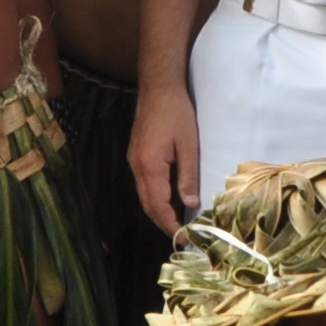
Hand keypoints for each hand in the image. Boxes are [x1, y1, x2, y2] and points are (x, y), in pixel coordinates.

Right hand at [127, 85, 201, 236]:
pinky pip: (145, 185)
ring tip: (177, 224)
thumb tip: (191, 204)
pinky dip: (156, 198)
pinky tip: (169, 200)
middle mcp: (137, 167)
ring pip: (144, 196)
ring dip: (159, 212)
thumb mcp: (188, 145)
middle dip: (163, 223)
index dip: (170, 224)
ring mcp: (134, 161)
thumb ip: (188, 176)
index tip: (184, 238)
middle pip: (148, 205)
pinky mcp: (137, 156)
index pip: (158, 205)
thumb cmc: (177, 113)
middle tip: (182, 237)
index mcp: (149, 166)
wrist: (158, 88)